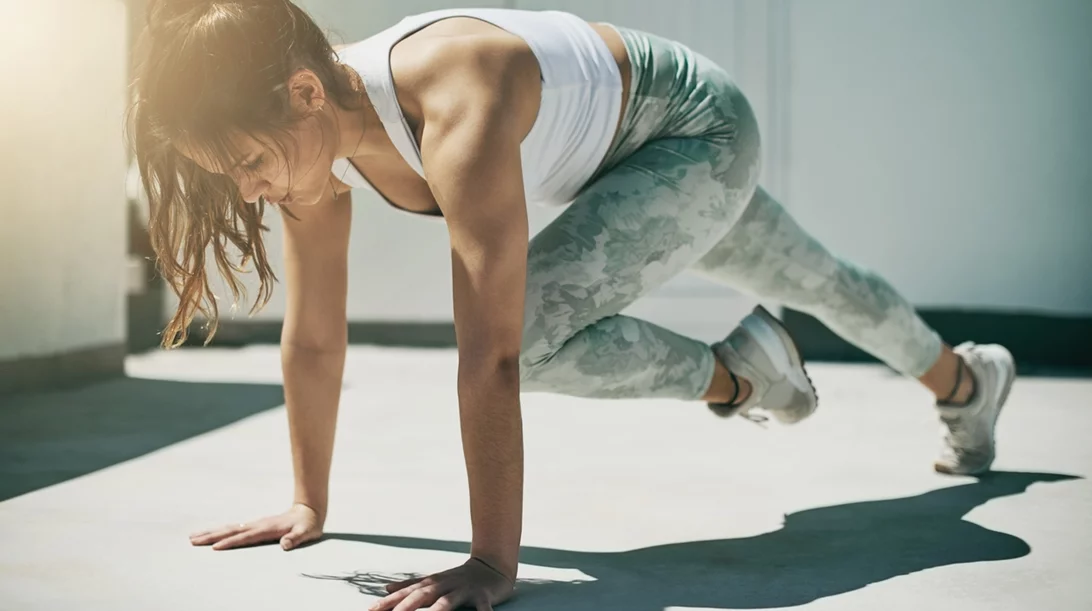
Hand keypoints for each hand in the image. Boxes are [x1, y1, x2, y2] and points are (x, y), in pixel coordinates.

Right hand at [188, 503, 322, 550]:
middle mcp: (258, 525)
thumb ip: (296, 538)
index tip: (215, 547)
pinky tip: (212, 535)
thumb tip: (285, 544)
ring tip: (194, 537)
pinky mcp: (255, 526)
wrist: (309, 511)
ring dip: (212, 532)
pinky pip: (234, 529)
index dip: (231, 542)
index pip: (245, 537)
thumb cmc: (308, 525)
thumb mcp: (306, 533)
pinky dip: (221, 532)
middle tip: (192, 540)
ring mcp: (255, 524)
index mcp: (267, 528)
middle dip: (212, 536)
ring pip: (229, 528)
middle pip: (231, 530)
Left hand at [370, 557, 514, 610]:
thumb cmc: (459, 578)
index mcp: (432, 583)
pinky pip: (483, 608)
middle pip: (423, 595)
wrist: (491, 565)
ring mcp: (464, 590)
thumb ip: (410, 585)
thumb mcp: (434, 580)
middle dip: (406, 606)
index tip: (371, 610)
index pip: (407, 593)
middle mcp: (445, 585)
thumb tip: (386, 589)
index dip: (389, 602)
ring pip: (448, 602)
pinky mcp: (483, 596)